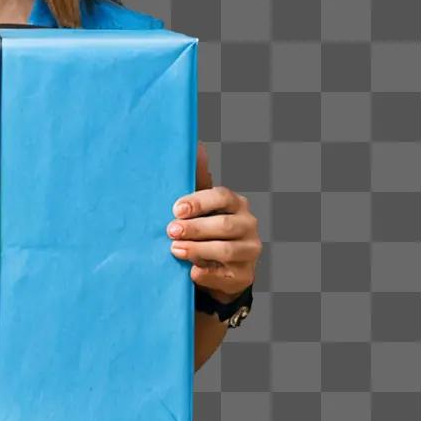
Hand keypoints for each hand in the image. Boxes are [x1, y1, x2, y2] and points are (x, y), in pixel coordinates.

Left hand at [167, 142, 261, 301]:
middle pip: (224, 225)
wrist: (219, 268)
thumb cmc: (206, 229)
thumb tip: (197, 146)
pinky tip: (191, 272)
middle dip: (195, 228)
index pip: (222, 197)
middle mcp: (248, 226)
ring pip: (226, 250)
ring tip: (175, 250)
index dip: (199, 202)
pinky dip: (206, 274)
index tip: (176, 209)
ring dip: (198, 250)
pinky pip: (224, 275)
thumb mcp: (202, 206)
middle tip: (170, 231)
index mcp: (236, 204)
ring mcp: (249, 252)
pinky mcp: (243, 275)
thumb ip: (198, 180)